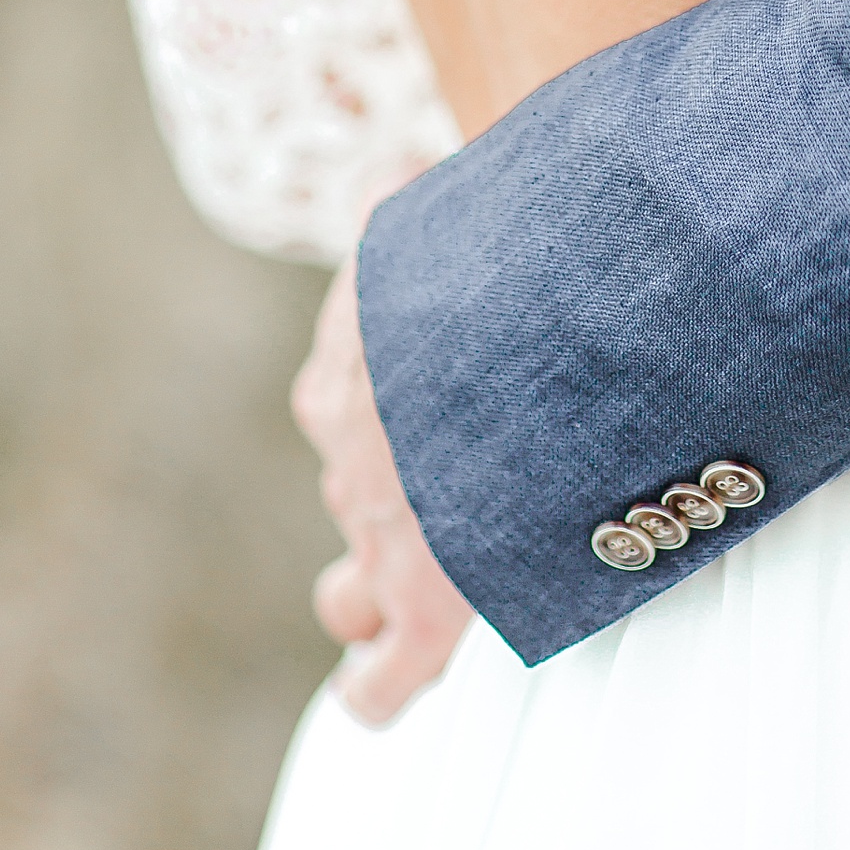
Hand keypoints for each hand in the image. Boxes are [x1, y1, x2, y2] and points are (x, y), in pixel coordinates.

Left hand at [290, 244, 472, 726]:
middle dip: (394, 504)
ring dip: (372, 595)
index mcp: (351, 379)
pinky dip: (383, 685)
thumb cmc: (481, 265)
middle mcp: (355, 464)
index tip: (432, 413)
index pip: (341, 408)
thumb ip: (407, 198)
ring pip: (348, 595)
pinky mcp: (430, 614)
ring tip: (411, 593)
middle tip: (456, 494)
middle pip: (352, 499)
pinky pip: (384, 680)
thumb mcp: (425, 216)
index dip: (385, 416)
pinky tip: (387, 685)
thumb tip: (392, 163)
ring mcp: (387, 544)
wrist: (508, 344)